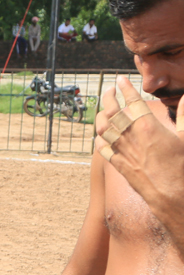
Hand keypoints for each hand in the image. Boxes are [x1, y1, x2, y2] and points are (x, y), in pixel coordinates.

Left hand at [95, 77, 183, 223]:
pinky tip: (100, 136)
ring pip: (103, 129)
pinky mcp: (119, 165)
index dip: (126, 88)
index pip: (132, 101)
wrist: (172, 195)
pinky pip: (103, 149)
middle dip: (109, 98)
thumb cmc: (182, 167)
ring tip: (103, 109)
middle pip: (113, 112)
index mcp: (148, 127)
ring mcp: (122, 152)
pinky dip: (99, 139)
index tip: (120, 80)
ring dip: (101, 116)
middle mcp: (130, 137)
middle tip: (109, 90)